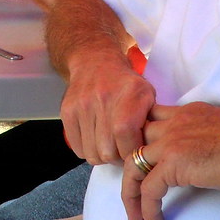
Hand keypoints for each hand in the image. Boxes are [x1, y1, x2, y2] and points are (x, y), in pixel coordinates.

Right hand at [59, 50, 155, 165]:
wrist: (95, 62)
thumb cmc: (125, 83)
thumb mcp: (147, 94)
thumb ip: (152, 121)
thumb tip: (148, 151)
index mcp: (129, 94)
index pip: (126, 136)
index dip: (131, 152)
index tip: (135, 152)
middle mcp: (103, 99)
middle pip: (107, 151)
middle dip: (117, 157)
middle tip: (122, 149)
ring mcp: (82, 106)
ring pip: (91, 154)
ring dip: (102, 155)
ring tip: (108, 144)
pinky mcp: (67, 112)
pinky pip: (77, 148)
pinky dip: (87, 150)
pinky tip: (95, 139)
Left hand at [121, 103, 219, 219]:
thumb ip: (200, 136)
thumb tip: (196, 156)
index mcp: (185, 112)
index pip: (148, 119)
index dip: (139, 139)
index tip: (139, 160)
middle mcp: (172, 123)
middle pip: (133, 140)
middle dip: (127, 167)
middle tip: (131, 190)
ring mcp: (170, 142)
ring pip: (132, 165)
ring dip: (130, 192)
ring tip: (135, 214)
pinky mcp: (173, 164)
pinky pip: (149, 188)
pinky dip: (147, 208)